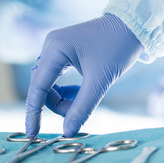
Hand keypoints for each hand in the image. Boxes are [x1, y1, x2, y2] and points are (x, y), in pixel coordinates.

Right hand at [25, 14, 143, 137]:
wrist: (131, 26)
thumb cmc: (118, 48)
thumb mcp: (101, 81)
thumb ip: (82, 108)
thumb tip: (67, 132)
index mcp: (56, 49)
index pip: (38, 86)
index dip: (34, 112)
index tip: (31, 133)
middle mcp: (50, 46)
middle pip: (42, 86)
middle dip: (58, 103)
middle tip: (77, 110)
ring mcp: (54, 47)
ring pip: (47, 83)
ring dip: (62, 97)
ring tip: (83, 95)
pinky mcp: (60, 50)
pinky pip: (54, 76)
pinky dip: (65, 89)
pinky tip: (80, 89)